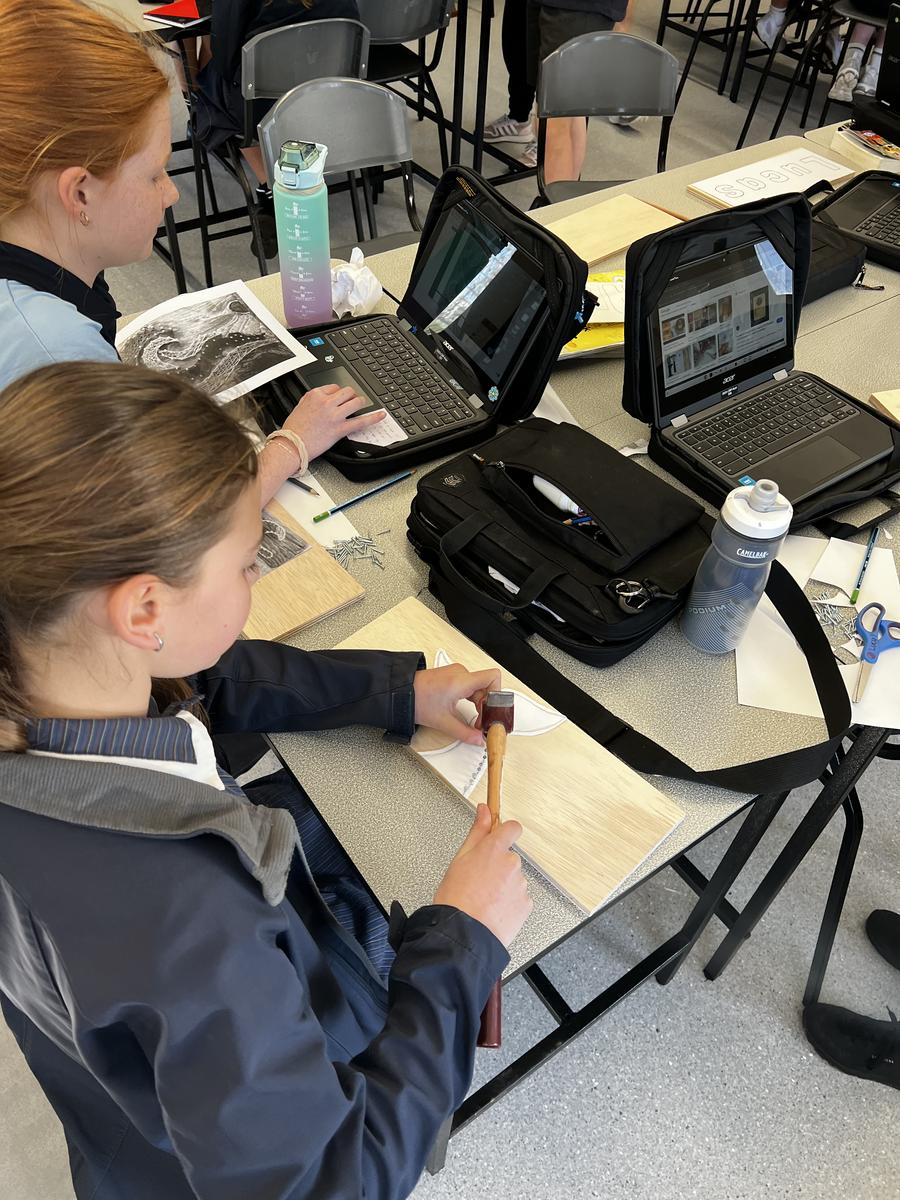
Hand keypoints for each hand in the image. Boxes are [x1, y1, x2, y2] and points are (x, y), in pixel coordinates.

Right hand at [282, 384, 385, 460]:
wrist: (291, 445)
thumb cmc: (293, 430)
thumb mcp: (299, 406)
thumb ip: (312, 400)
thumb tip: (322, 398)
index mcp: (314, 395)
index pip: (334, 387)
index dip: (338, 393)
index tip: (340, 398)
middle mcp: (326, 402)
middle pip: (347, 391)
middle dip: (351, 396)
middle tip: (352, 401)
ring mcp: (334, 415)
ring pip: (356, 401)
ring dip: (360, 403)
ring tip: (361, 406)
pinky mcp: (340, 429)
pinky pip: (361, 421)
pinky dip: (373, 417)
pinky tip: (381, 415)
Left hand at [413, 663, 499, 745]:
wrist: (398, 692)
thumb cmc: (416, 701)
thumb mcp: (443, 722)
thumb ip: (465, 733)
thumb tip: (478, 739)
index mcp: (461, 681)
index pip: (493, 677)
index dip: (498, 694)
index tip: (493, 710)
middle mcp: (460, 673)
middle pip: (486, 686)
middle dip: (486, 705)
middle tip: (482, 721)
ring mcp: (455, 673)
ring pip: (478, 686)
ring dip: (478, 703)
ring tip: (473, 718)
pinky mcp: (450, 676)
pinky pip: (468, 685)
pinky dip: (470, 697)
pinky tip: (465, 710)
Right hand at [433, 805, 531, 947]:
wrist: (464, 934)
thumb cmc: (456, 898)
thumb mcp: (460, 858)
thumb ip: (477, 831)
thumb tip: (484, 809)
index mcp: (494, 849)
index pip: (512, 828)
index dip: (505, 832)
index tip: (499, 836)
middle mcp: (511, 863)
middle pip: (509, 858)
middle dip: (497, 867)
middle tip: (479, 881)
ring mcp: (520, 884)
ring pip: (513, 879)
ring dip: (502, 886)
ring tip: (483, 899)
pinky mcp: (526, 904)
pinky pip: (518, 898)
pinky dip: (508, 902)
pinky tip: (492, 909)